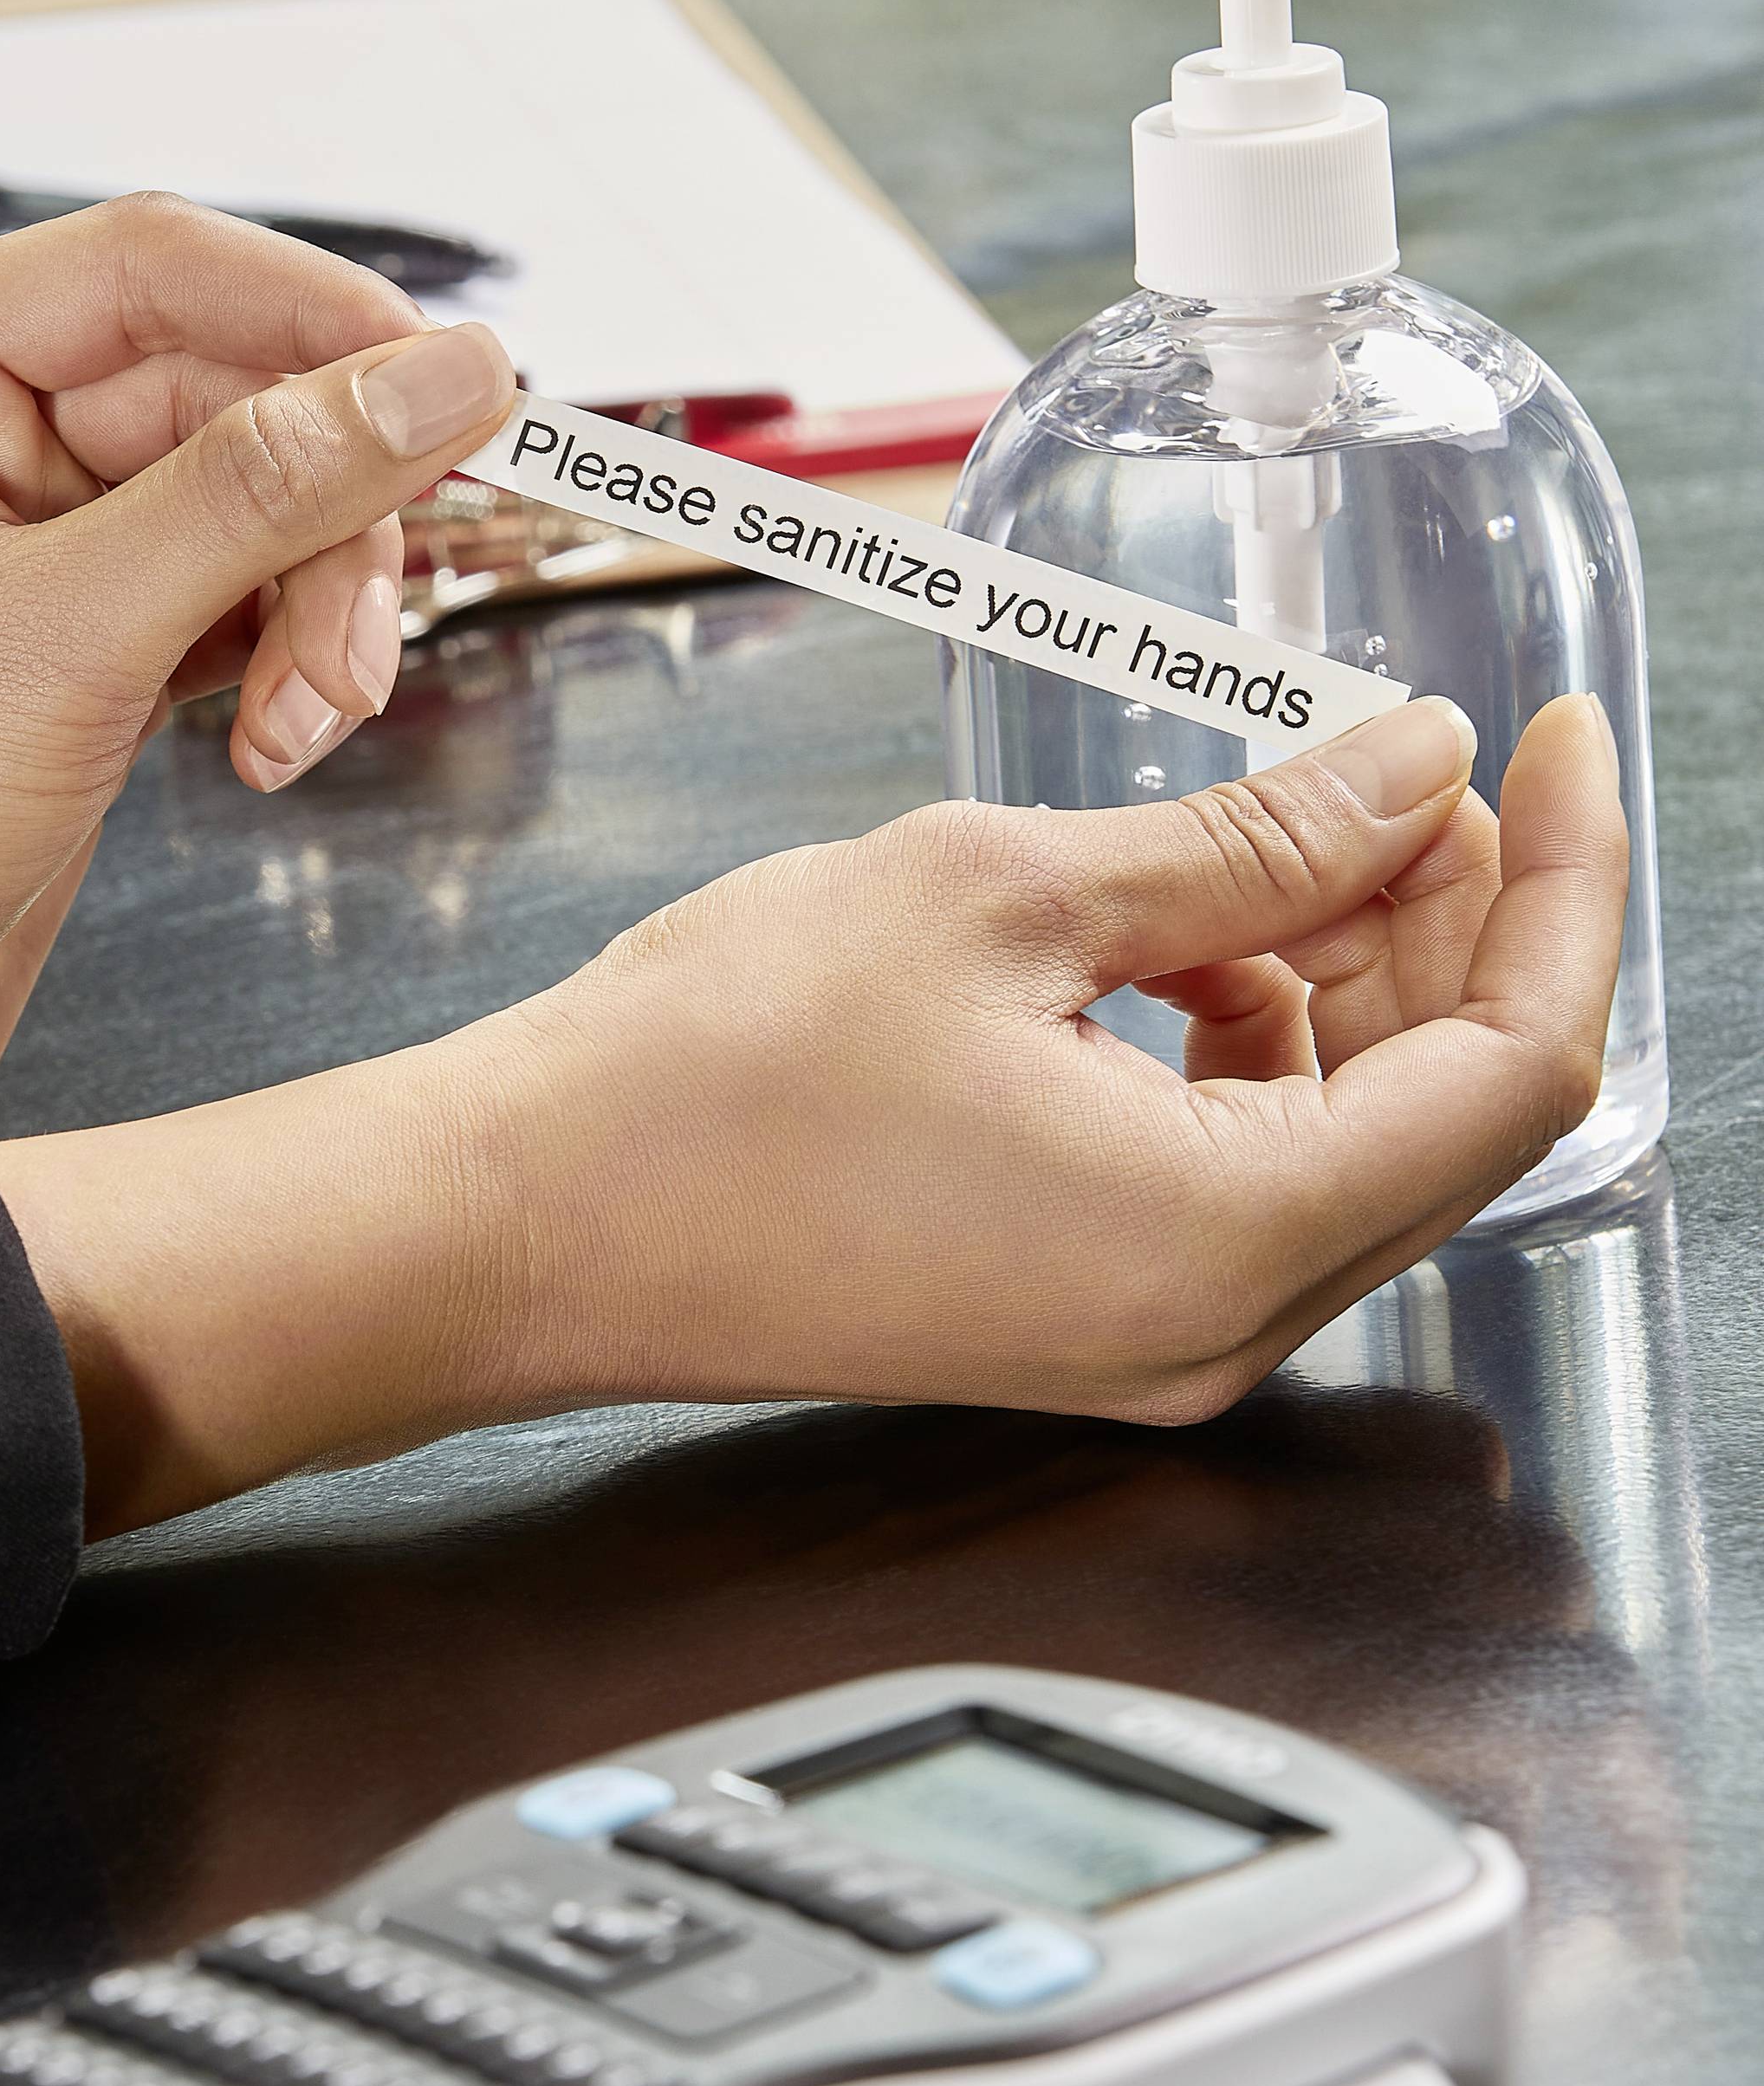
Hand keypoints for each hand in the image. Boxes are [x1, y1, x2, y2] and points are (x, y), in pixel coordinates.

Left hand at [0, 201, 516, 1160]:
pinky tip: (268, 747)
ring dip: (312, 611)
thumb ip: (270, 488)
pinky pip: (219, 603)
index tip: (464, 388)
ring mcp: (7, 547)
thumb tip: (447, 373)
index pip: (155, 270)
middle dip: (322, 521)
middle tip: (362, 642)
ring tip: (305, 725)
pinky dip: (272, 666)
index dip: (324, 321)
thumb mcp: (69, 638)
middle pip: (222, 398)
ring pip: (240, 509)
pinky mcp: (58, 649)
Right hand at [0, 694, 1626, 1532]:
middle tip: (1388, 765)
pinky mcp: (1069, 1312)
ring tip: (1250, 843)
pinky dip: (1239, 1050)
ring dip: (1338, 979)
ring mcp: (1141, 1337)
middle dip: (1444, 922)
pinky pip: (1231, 1175)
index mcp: (1225, 1239)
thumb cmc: (713, 1076)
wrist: (528, 1218)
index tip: (1545, 749)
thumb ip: (1250, 839)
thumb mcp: (1005, 894)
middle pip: (1443, 1112)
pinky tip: (1158, 951)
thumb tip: (1408, 773)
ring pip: (1339, 1139)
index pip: (1519, 1067)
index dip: (1556, 885)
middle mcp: (1213, 1327)